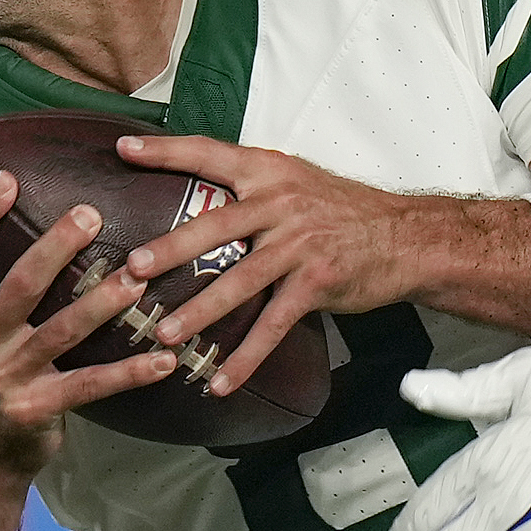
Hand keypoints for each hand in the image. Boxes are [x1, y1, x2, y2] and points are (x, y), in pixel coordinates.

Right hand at [0, 166, 183, 479]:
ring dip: (102, 303)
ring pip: (61, 331)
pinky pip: (91, 386)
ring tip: (137, 279)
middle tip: (90, 215)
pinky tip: (164, 360)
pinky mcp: (37, 409)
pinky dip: (130, 373)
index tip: (7, 179)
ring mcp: (6, 377)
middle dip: (56, 247)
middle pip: (20, 285)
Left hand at [114, 131, 434, 394]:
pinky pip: (273, 325)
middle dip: (170, 248)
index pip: (210, 153)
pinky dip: (245, 357)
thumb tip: (200, 198)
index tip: (125, 150)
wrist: (404, 237)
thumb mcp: (298, 182)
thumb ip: (252, 189)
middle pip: (214, 225)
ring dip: (200, 311)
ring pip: (240, 281)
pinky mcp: (316, 284)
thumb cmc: (345, 212)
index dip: (167, 151)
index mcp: (269, 172)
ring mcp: (299, 245)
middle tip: (133, 269)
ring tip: (165, 333)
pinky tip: (221, 380)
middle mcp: (281, 204)